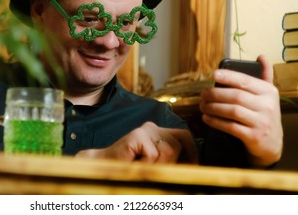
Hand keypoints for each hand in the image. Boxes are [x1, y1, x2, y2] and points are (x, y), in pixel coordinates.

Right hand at [75, 121, 198, 163]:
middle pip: (177, 146)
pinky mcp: (137, 136)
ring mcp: (144, 130)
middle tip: (156, 171)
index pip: (184, 135)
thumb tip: (193, 164)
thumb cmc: (129, 167)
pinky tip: (134, 164)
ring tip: (141, 167)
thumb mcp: (154, 163)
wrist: (103, 166)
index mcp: (158, 131)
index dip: (192, 151)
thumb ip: (170, 159)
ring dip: (157, 166)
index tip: (194, 166)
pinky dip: (145, 166)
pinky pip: (153, 156)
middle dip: (172, 163)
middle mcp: (152, 127)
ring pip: (168, 152)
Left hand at [200, 55, 282, 167]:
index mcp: (269, 92)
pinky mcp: (253, 137)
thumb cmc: (264, 115)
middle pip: (236, 96)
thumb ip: (264, 76)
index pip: (246, 81)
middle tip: (202, 94)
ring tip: (202, 106)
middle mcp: (267, 106)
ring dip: (213, 107)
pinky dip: (215, 122)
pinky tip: (206, 118)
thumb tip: (261, 56)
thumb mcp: (268, 95)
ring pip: (232, 111)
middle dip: (215, 94)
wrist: (272, 144)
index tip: (213, 74)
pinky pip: (230, 127)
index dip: (229, 76)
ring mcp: (261, 122)